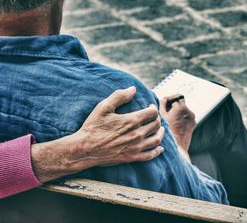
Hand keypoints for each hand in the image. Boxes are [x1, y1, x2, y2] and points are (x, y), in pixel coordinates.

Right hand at [31, 87, 163, 181]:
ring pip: (156, 139)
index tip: (150, 106)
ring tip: (160, 129)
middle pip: (156, 125)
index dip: (153, 108)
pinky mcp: (132, 157)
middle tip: (153, 117)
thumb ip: (119, 96)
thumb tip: (133, 89)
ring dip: (160, 133)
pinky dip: (157, 151)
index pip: (152, 112)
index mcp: (131, 121)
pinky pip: (150, 155)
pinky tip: (160, 148)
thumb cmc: (93, 127)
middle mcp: (137, 134)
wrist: (85, 149)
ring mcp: (135, 147)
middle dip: (157, 119)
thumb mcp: (103, 107)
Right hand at [160, 95, 194, 160]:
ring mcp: (192, 118)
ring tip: (170, 119)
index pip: (176, 97)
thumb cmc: (166, 133)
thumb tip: (164, 99)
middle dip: (174, 106)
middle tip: (167, 111)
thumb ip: (162, 104)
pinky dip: (181, 118)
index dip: (170, 99)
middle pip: (181, 103)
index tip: (165, 103)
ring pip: (184, 110)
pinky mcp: (193, 124)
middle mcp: (189, 112)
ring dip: (178, 112)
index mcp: (181, 108)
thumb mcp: (160, 117)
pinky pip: (187, 117)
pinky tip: (175, 124)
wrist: (176, 148)